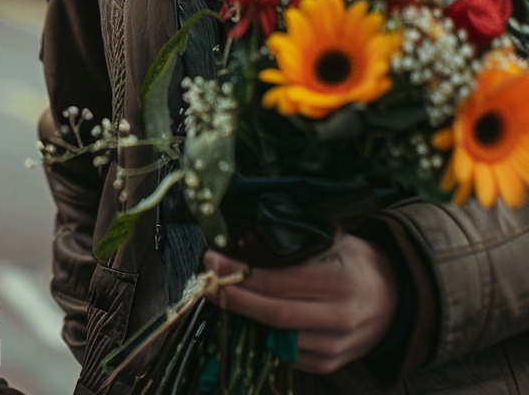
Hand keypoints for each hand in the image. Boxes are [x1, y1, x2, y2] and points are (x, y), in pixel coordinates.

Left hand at [203, 234, 398, 374]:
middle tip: (206, 278)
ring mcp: (334, 347)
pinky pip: (285, 352)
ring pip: (275, 337)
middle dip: (231, 297)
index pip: (279, 282)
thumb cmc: (358, 262)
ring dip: (241, 317)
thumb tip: (247, 238)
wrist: (397, 299)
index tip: (213, 259)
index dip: (240, 273)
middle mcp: (338, 319)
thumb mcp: (334, 241)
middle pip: (272, 314)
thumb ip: (297, 242)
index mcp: (339, 282)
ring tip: (219, 293)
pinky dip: (260, 335)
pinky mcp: (328, 364)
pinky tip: (244, 315)